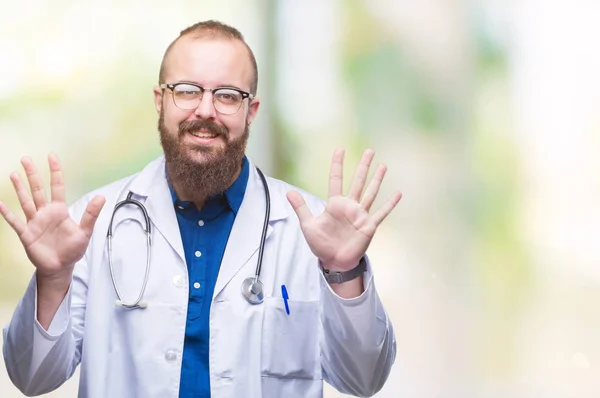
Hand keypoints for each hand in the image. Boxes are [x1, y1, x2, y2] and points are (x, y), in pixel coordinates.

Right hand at [0, 154, 105, 279]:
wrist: (60, 267)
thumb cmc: (72, 250)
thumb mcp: (85, 232)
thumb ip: (91, 214)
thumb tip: (102, 197)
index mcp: (59, 210)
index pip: (56, 187)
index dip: (55, 172)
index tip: (52, 157)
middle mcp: (45, 213)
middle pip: (37, 190)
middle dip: (32, 174)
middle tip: (25, 159)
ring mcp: (34, 222)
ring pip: (25, 201)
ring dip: (19, 188)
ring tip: (14, 174)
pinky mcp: (26, 234)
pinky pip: (15, 221)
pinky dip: (7, 213)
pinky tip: (0, 203)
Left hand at [287, 148, 401, 271]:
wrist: (334, 261)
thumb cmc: (321, 244)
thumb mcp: (308, 225)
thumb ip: (301, 208)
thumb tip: (288, 192)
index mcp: (335, 204)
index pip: (336, 180)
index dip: (338, 164)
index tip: (340, 150)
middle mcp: (349, 206)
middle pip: (358, 181)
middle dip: (363, 166)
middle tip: (369, 150)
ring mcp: (360, 215)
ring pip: (371, 193)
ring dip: (377, 179)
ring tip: (383, 165)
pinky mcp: (369, 226)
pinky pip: (381, 213)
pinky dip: (390, 204)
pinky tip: (398, 193)